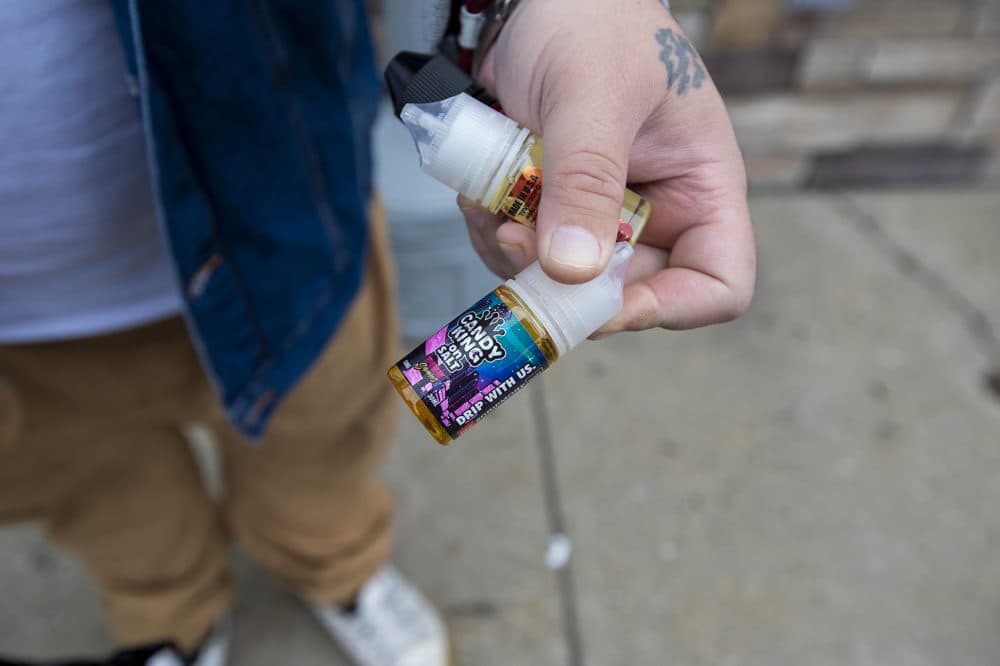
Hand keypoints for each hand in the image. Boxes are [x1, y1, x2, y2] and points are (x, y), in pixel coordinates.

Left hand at [460, 0, 755, 331]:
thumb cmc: (589, 18)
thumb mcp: (593, 96)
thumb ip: (586, 180)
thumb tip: (573, 271)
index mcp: (699, 185)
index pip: (717, 284)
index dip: (668, 309)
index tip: (600, 300)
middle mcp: (656, 210)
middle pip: (624, 292)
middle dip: (561, 280)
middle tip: (512, 236)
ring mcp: (600, 212)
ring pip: (562, 281)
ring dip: (515, 253)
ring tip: (491, 197)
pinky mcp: (551, 207)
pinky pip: (523, 252)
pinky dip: (494, 231)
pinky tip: (483, 189)